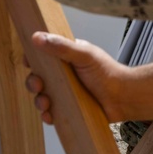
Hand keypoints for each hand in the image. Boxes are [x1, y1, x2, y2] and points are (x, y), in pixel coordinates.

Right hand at [25, 32, 152, 124]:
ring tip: (45, 103)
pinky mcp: (68, 109)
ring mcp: (65, 93)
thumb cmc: (108, 73)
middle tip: (38, 85)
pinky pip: (52, 112)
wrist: (124, 98)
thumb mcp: (84, 55)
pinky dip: (47, 115)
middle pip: (38, 77)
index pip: (42, 56)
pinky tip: (50, 115)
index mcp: (65, 58)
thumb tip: (38, 37)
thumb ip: (61, 46)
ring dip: (39, 100)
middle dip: (33, 82)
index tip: (28, 62)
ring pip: (42, 96)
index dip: (32, 59)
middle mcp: (63, 75)